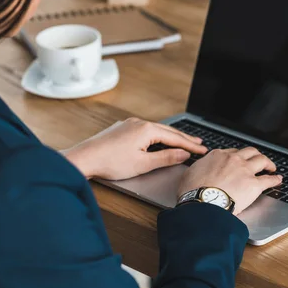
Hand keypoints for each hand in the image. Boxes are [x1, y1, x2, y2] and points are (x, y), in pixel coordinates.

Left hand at [64, 118, 207, 179]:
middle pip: (168, 131)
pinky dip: (158, 136)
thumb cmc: (110, 162)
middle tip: (199, 144)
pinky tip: (160, 140)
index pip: (175, 137)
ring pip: (156, 130)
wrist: (84, 159)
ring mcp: (129, 124)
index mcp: (146, 129)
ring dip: (171, 136)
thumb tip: (183, 154)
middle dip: (184, 138)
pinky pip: (146, 130)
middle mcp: (139, 123)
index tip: (202, 151)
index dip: (190, 146)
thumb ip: (166, 158)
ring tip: (183, 142)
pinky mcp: (122, 129)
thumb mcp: (143, 164)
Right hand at [178, 148, 282, 215]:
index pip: (232, 151)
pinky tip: (278, 180)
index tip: (238, 160)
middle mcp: (233, 159)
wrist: (203, 202)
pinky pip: (269, 180)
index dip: (237, 156)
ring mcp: (245, 171)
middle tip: (258, 159)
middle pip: (250, 151)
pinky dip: (275, 179)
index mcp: (217, 156)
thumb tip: (195, 173)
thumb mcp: (189, 175)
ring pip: (262, 160)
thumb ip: (197, 170)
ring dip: (268, 163)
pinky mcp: (254, 185)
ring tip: (271, 167)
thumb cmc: (193, 192)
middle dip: (255, 155)